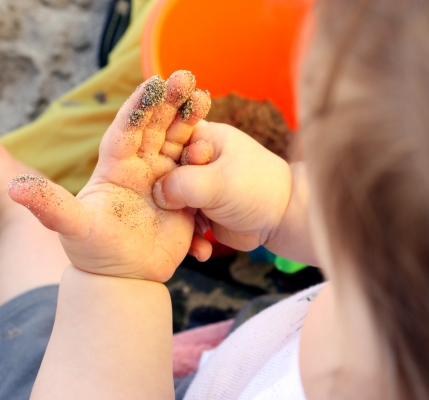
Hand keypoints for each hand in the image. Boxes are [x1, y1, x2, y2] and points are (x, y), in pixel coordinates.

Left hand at [8, 72, 211, 281]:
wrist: (124, 279)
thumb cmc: (94, 253)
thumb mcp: (73, 229)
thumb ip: (50, 207)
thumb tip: (13, 189)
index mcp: (115, 168)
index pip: (127, 130)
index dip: (139, 107)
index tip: (154, 84)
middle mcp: (140, 168)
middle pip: (156, 128)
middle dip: (169, 102)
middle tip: (186, 77)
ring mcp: (164, 180)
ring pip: (179, 144)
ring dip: (192, 122)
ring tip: (204, 98)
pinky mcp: (184, 197)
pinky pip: (197, 172)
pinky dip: (206, 158)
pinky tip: (217, 142)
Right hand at [152, 121, 313, 262]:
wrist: (283, 219)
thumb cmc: (257, 188)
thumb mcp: (217, 182)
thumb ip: (182, 184)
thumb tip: (156, 194)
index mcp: (201, 138)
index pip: (164, 141)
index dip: (152, 160)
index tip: (145, 180)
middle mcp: (195, 160)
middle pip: (162, 175)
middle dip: (161, 198)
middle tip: (165, 214)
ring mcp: (197, 186)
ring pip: (170, 202)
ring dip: (177, 224)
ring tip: (192, 238)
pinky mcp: (201, 211)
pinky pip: (184, 224)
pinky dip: (191, 239)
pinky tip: (202, 250)